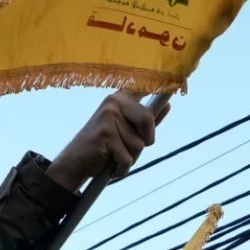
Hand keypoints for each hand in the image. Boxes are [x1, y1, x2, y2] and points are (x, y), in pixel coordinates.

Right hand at [46, 89, 164, 191]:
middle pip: (148, 120)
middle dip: (145, 141)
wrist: (73, 165)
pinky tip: (108, 166)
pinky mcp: (105, 133)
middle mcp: (114, 102)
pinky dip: (121, 169)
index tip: (175, 79)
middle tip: (129, 149)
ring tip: (113, 157)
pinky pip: (127, 159)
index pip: (144, 86)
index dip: (161, 83)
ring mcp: (108, 116)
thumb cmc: (102, 148)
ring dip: (129, 159)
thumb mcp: (125, 132)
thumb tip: (167, 104)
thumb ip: (145, 120)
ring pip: (139, 145)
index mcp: (120, 98)